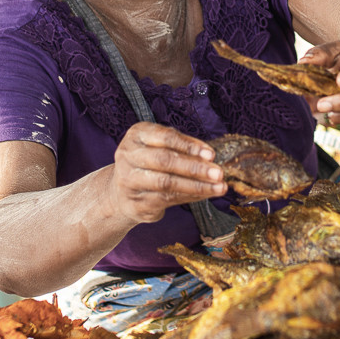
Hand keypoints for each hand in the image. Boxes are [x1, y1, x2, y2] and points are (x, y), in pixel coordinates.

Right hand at [109, 122, 225, 224]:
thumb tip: (210, 157)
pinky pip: (168, 200)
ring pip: (167, 183)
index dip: (189, 146)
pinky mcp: (136, 203)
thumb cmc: (148, 164)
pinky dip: (191, 197)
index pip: (165, 137)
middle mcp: (128, 156)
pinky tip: (206, 195)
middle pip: (165, 160)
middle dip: (195, 167)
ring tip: (219, 187)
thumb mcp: (159, 147)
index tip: (211, 155)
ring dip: (197, 186)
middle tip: (218, 173)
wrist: (120, 193)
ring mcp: (129, 181)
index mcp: (136, 135)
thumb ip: (182, 148)